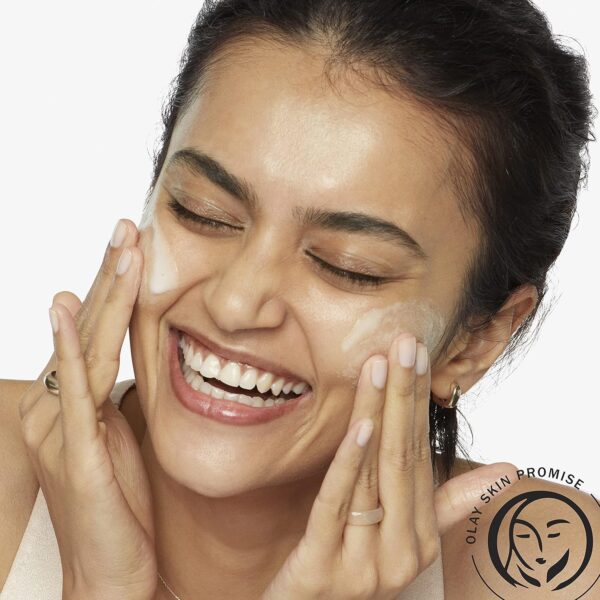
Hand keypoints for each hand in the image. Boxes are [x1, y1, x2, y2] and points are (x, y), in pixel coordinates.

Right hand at [18, 220, 156, 599]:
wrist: (113, 573)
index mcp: (73, 402)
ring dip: (102, 293)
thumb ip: (119, 396)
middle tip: (127, 227)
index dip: (113, 288)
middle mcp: (57, 407)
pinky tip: (61, 308)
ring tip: (118, 247)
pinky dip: (66, 346)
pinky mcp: (76, 452)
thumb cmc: (120, 504)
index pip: (96, 332)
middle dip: (109, 275)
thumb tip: (132, 359)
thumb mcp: (122, 437)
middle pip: (88, 327)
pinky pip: (73, 391)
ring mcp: (62, 427)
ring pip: (84, 346)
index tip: (133, 247)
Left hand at [261, 334, 517, 598]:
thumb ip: (443, 503)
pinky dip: (350, 463)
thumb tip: (505, 470)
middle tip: (406, 343)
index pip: (420, 456)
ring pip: (373, 473)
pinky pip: (336, 506)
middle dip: (404, 395)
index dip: (419, 402)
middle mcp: (401, 550)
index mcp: (419, 536)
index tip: (418, 355)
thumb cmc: (353, 566)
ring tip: (381, 364)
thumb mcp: (401, 536)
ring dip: (377, 413)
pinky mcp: (323, 567)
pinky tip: (360, 424)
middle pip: (402, 457)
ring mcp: (365, 562)